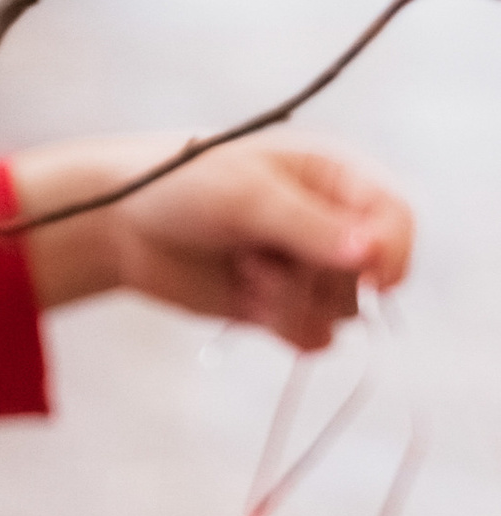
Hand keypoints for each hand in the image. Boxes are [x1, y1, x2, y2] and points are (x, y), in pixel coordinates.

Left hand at [12, 135, 412, 352]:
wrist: (120, 224)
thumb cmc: (181, 184)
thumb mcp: (245, 196)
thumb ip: (309, 227)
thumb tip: (373, 256)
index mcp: (335, 177)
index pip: (396, 218)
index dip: (392, 251)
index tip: (374, 280)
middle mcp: (331, 224)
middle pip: (370, 276)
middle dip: (315, 275)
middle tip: (258, 254)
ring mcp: (308, 269)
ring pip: (343, 313)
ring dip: (291, 300)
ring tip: (243, 267)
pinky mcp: (284, 307)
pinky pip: (316, 338)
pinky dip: (282, 326)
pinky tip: (243, 297)